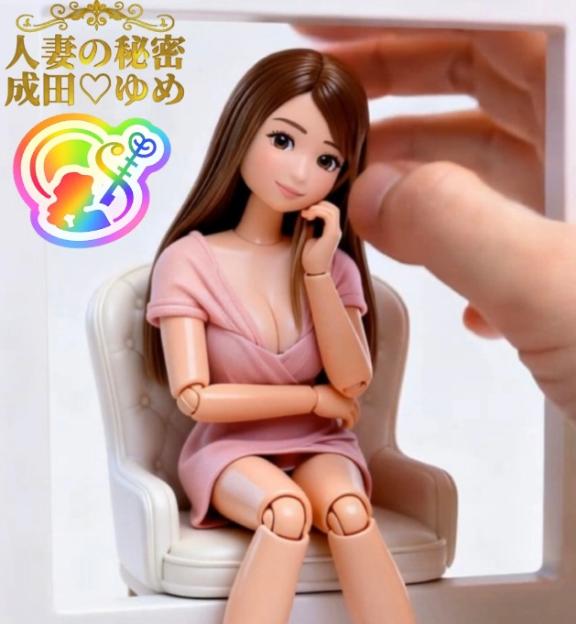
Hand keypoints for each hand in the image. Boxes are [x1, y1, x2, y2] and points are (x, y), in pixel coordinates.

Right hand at [295, 27, 575, 423]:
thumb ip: (457, 226)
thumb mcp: (560, 291)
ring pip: (504, 162)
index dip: (408, 23)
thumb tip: (374, 193)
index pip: (502, 30)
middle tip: (325, 102)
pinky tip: (454, 295)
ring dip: (427, 176)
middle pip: (497, 81)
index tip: (332, 30)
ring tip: (360, 193)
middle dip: (402, 87)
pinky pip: (520, 232)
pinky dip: (472, 247)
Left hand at [301, 200, 341, 273]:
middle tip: (306, 212)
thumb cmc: (311, 258)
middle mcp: (336, 231)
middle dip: (319, 205)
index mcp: (332, 231)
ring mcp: (335, 232)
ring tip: (306, 214)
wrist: (315, 271)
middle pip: (333, 208)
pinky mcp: (332, 235)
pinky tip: (309, 216)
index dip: (319, 207)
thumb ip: (312, 227)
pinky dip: (318, 212)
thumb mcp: (310, 238)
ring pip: (333, 210)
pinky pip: (328, 216)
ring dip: (317, 208)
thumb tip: (309, 216)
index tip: (306, 214)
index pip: (331, 211)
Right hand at [313, 383, 359, 428]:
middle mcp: (349, 397)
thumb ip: (334, 395)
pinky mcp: (345, 412)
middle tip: (349, 421)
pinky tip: (342, 427)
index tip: (346, 412)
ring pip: (355, 416)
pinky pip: (351, 421)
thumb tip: (332, 399)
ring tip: (345, 426)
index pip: (353, 400)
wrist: (314, 397)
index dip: (351, 407)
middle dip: (354, 415)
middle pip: (357, 408)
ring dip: (351, 422)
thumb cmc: (315, 394)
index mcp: (345, 391)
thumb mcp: (328, 391)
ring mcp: (349, 404)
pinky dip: (348, 425)